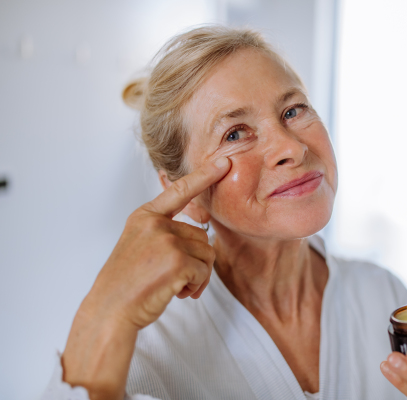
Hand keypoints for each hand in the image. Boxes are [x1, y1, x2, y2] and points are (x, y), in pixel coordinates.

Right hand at [81, 157, 230, 330]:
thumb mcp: (139, 245)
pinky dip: (195, 286)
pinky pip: (204, 272)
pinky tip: (175, 292)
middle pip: (201, 236)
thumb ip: (163, 233)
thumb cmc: (126, 283)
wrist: (110, 310)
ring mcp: (166, 241)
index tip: (223, 163)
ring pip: (206, 254)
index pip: (179, 191)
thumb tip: (200, 235)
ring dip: (197, 275)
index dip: (203, 176)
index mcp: (145, 216)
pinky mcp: (177, 261)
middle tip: (176, 278)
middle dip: (196, 261)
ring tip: (174, 286)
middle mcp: (155, 224)